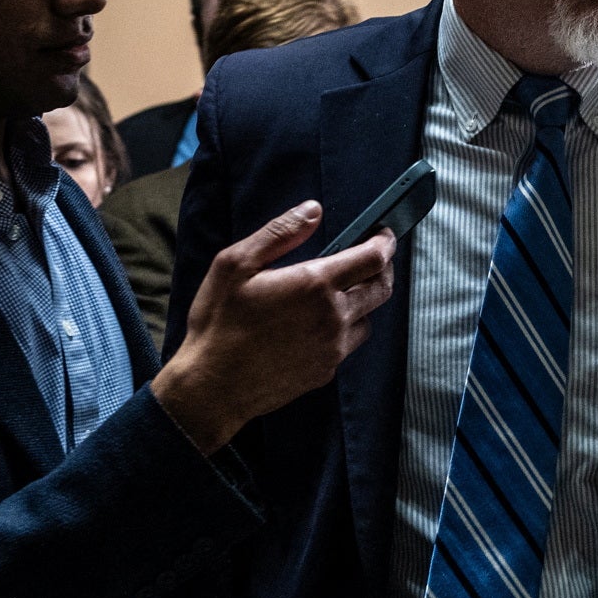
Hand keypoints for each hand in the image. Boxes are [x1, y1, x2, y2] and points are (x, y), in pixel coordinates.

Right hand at [152, 201, 396, 453]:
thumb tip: (313, 210)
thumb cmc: (219, 323)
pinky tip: (319, 325)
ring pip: (368, 318)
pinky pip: (348, 344)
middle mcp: (333, 317)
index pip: (372, 258)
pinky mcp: (326, 371)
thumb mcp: (236, 264)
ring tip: (341, 293)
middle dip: (383, 269)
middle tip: (371, 259)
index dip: (384, 242)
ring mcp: (333, 348)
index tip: (383, 234)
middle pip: (381, 288)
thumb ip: (280, 232)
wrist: (213, 386)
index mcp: (314, 284)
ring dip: (363, 302)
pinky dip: (344, 329)